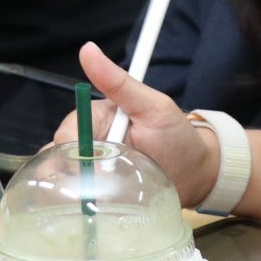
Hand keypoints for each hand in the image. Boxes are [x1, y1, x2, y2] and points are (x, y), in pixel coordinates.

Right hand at [53, 42, 221, 207]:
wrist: (199, 176)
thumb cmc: (178, 137)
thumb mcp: (152, 107)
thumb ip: (120, 83)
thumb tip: (88, 49)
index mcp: (98, 119)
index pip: (67, 133)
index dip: (68, 149)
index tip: (81, 165)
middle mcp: (92, 144)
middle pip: (61, 159)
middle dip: (68, 174)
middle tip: (89, 188)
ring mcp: (96, 171)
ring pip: (67, 181)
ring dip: (74, 192)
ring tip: (89, 202)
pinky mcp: (102, 194)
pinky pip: (81, 198)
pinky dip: (81, 204)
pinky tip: (88, 210)